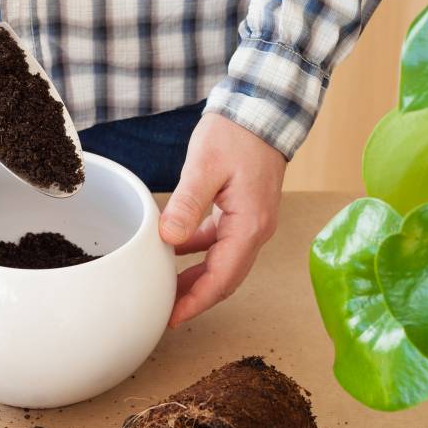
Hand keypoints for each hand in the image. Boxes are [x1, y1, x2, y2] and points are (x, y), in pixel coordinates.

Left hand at [160, 113, 285, 326]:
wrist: (262, 109)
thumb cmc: (236, 133)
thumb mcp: (204, 167)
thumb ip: (187, 204)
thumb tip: (168, 238)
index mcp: (249, 225)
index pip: (222, 278)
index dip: (196, 301)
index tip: (173, 318)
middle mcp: (256, 229)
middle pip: (225, 278)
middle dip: (196, 298)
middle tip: (165, 313)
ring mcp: (252, 221)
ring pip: (223, 262)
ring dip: (197, 278)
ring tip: (167, 290)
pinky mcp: (244, 211)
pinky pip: (221, 243)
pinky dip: (199, 253)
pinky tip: (175, 250)